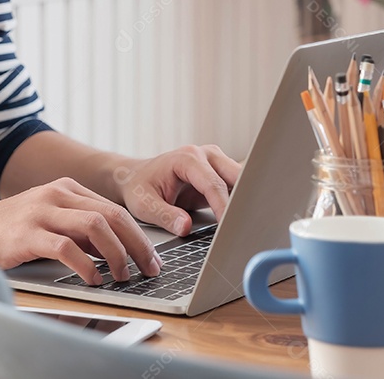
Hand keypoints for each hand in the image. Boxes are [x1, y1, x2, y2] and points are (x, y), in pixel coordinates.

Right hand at [0, 178, 162, 284]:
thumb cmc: (6, 231)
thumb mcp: (48, 221)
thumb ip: (78, 230)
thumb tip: (114, 250)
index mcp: (65, 189)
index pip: (114, 209)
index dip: (138, 235)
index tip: (152, 258)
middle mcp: (55, 194)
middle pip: (112, 215)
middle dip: (136, 245)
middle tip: (148, 269)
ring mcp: (40, 212)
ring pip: (95, 227)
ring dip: (115, 254)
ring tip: (122, 276)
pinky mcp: (25, 234)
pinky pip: (65, 247)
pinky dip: (85, 265)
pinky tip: (93, 279)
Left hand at [113, 145, 241, 236]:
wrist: (136, 177)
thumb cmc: (139, 188)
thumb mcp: (144, 204)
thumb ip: (165, 215)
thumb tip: (186, 227)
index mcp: (187, 159)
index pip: (213, 184)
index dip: (223, 207)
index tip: (228, 228)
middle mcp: (205, 156)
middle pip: (237, 176)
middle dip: (244, 200)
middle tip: (246, 225)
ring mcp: (216, 162)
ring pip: (243, 180)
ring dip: (246, 200)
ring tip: (248, 223)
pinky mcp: (220, 173)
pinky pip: (238, 186)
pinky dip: (242, 201)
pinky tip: (243, 219)